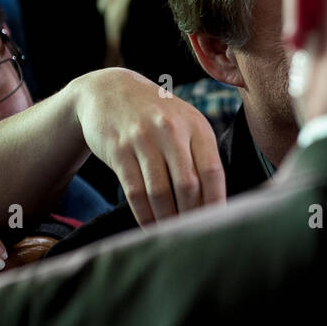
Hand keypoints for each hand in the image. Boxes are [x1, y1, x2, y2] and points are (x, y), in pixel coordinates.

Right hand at [71, 68, 226, 225]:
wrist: (109, 91)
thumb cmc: (156, 116)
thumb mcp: (185, 123)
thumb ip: (201, 154)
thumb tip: (217, 201)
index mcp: (196, 126)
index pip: (213, 172)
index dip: (216, 202)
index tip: (217, 224)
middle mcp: (171, 130)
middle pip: (188, 186)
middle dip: (191, 215)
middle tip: (193, 235)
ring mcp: (143, 139)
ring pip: (160, 192)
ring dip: (167, 219)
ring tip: (171, 234)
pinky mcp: (118, 150)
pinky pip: (134, 191)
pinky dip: (144, 214)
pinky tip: (150, 226)